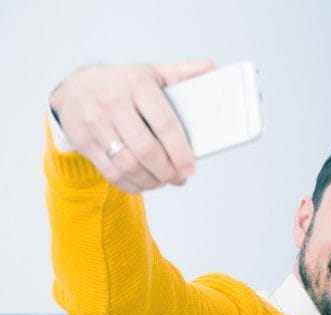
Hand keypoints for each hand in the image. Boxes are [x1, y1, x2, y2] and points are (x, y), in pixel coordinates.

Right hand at [49, 61, 214, 192]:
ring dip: (151, 180)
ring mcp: (96, 123)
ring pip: (128, 164)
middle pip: (146, 149)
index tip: (190, 168)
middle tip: (180, 178)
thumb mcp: (150, 72)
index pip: (164, 124)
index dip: (180, 151)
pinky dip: (132, 184)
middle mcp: (113, 103)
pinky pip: (111, 172)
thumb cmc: (122, 83)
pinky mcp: (84, 141)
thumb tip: (210, 68)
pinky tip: (144, 182)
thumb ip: (181, 72)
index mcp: (136, 85)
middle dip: (167, 171)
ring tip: (164, 180)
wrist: (75, 86)